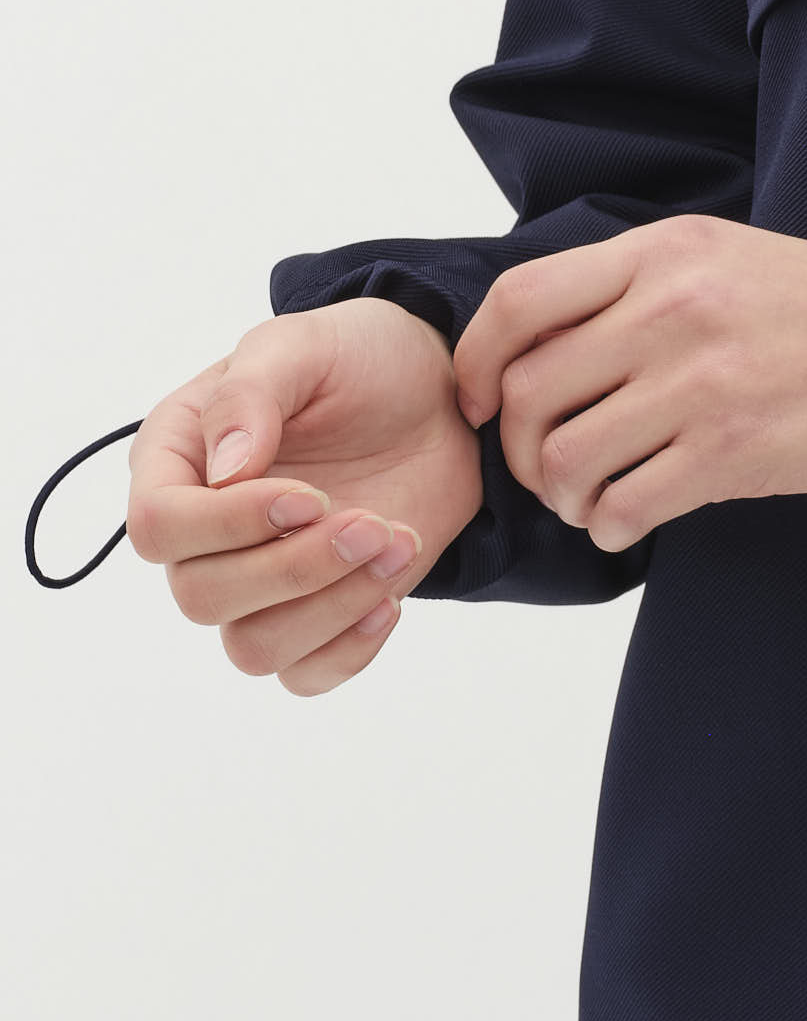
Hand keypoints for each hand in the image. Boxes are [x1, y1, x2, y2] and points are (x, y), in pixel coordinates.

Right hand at [128, 297, 483, 694]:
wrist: (436, 393)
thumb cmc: (357, 358)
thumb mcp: (303, 346)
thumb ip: (251, 394)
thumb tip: (225, 471)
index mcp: (178, 460)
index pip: (156, 526)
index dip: (229, 524)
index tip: (312, 496)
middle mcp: (203, 532)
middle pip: (201, 597)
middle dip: (295, 568)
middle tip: (371, 522)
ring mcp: (256, 579)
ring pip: (251, 648)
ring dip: (330, 608)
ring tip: (395, 545)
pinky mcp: (314, 612)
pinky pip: (303, 674)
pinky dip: (348, 649)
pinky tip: (391, 594)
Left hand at [451, 215, 806, 550]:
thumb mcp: (730, 256)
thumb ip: (642, 286)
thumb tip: (550, 348)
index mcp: (666, 251)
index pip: (521, 301)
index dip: (475, 361)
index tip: (474, 399)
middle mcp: (671, 307)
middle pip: (530, 390)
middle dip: (520, 445)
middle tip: (547, 467)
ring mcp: (699, 381)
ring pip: (566, 456)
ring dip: (565, 494)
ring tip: (595, 498)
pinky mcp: (732, 451)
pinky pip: (623, 505)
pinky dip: (610, 525)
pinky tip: (631, 519)